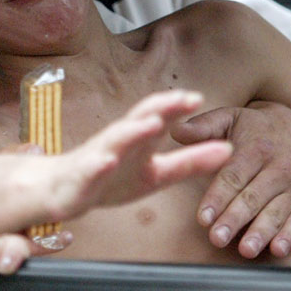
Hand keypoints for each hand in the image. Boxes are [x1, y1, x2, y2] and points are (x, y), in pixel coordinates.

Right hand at [52, 90, 233, 214]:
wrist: (60, 192)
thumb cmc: (110, 179)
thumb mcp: (155, 174)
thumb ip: (190, 162)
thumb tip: (230, 149)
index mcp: (136, 141)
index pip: (156, 115)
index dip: (175, 106)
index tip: (197, 98)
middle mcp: (116, 143)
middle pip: (137, 120)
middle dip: (159, 108)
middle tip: (182, 98)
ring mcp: (96, 159)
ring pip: (113, 141)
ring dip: (132, 131)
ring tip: (152, 123)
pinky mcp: (80, 180)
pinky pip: (88, 171)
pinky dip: (97, 165)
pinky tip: (107, 160)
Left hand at [171, 100, 290, 257]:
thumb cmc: (253, 128)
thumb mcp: (229, 118)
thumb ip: (202, 127)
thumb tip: (176, 131)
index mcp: (256, 148)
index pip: (233, 176)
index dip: (218, 197)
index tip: (203, 217)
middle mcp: (279, 168)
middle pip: (253, 198)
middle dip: (235, 219)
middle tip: (217, 238)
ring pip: (276, 212)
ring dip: (261, 232)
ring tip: (245, 249)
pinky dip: (290, 236)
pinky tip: (278, 249)